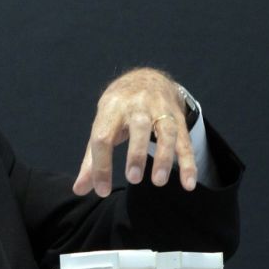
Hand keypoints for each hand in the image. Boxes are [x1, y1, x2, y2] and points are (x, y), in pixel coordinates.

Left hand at [73, 68, 196, 195]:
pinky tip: (188, 184)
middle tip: (133, 179)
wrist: (148, 78)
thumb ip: (92, 159)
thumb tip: (79, 189)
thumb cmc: (119, 109)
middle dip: (136, 153)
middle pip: (138, 126)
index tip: (102, 190)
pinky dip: (189, 163)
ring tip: (158, 181)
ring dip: (164, 156)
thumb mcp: (102, 124)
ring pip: (166, 131)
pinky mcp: (178, 118)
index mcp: (112, 107)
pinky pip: (185, 141)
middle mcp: (137, 105)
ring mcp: (160, 109)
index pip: (103, 135)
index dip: (101, 164)